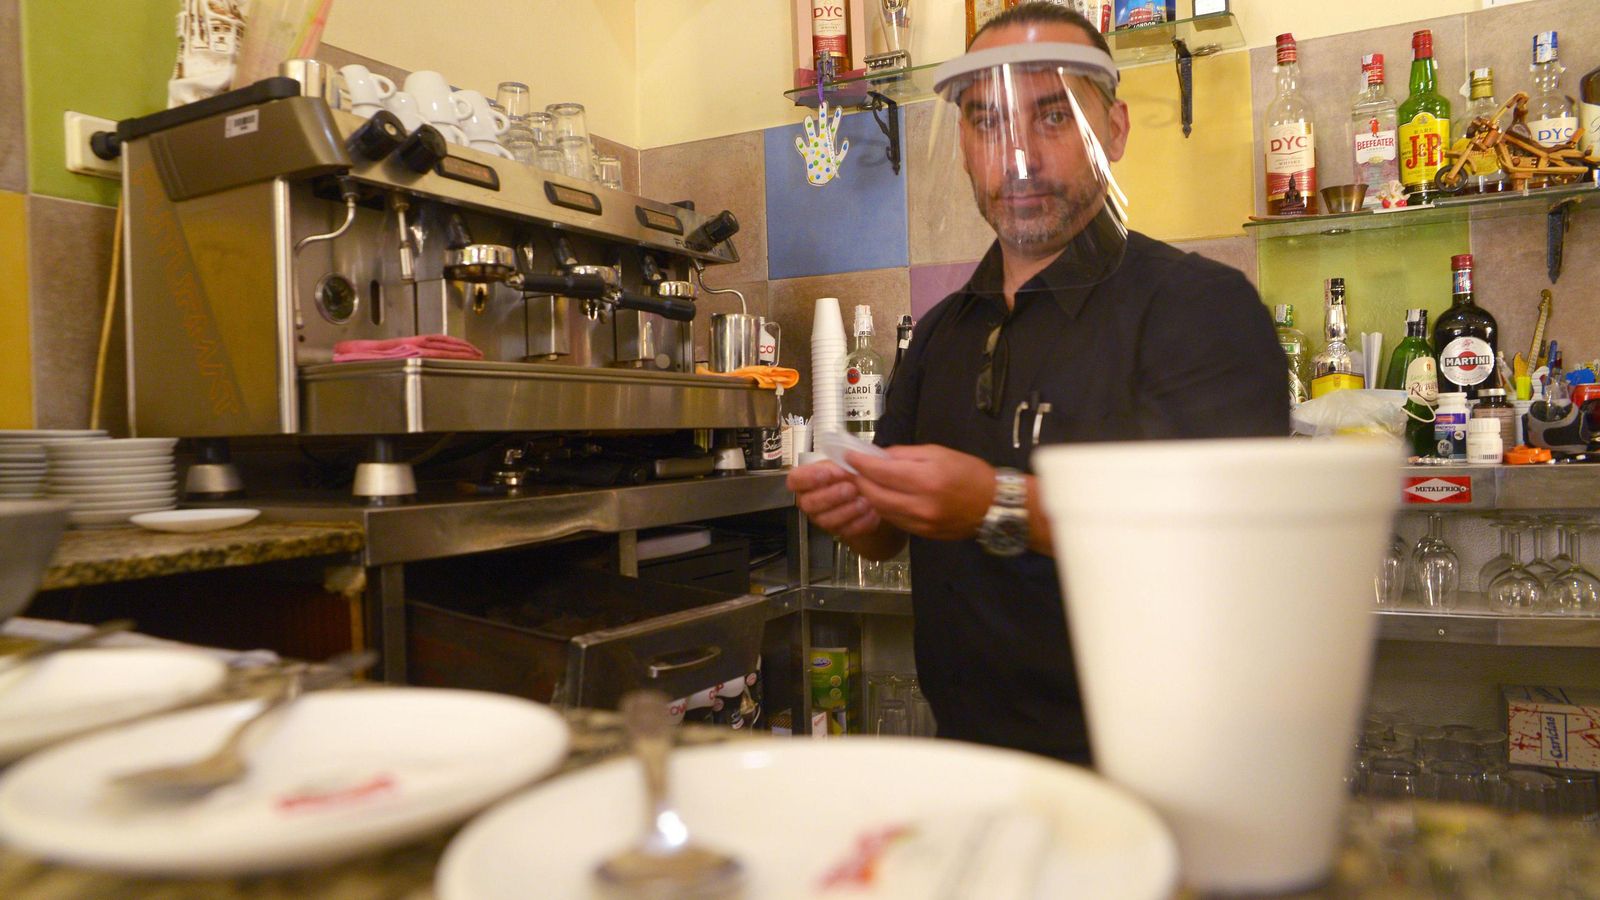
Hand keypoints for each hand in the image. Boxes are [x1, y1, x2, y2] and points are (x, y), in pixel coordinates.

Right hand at [787, 460, 880, 538]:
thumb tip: (847, 459)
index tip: (827, 473)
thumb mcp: (849, 463)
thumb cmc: (855, 477)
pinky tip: (872, 511)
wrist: (873, 497)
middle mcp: (812, 501)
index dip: (808, 478)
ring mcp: (824, 518)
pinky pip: (846, 531)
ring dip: (848, 510)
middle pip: (809, 503)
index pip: (795, 479)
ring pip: (826, 520)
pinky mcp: (840, 531)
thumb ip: (844, 462)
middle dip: (831, 495)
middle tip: (850, 488)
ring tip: (864, 500)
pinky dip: (861, 521)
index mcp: (809, 481)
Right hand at [794, 101, 848, 185]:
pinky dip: (800, 143)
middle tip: (823, 104)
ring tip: (808, 118)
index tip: (839, 108)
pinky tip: (799, 138)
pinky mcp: (807, 153)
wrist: (821, 178)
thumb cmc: (829, 168)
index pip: (834, 127)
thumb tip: (845, 140)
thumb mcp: (839, 159)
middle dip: (822, 115)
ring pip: (810, 133)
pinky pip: (802, 146)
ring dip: (809, 126)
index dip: (836, 118)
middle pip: (822, 125)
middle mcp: (821, 140)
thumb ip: (843, 150)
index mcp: (830, 141)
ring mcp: (813, 145)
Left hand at [847, 445, 995, 540]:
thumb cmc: (970, 473)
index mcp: (926, 479)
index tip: (849, 456)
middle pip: (875, 494)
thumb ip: (905, 455)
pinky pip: (894, 520)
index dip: (861, 463)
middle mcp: (920, 504)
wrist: (994, 505)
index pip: (881, 471)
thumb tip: (879, 456)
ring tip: (866, 482)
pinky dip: (884, 507)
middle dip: (860, 481)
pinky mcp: (922, 534)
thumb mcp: (938, 453)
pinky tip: (884, 497)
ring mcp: (920, 523)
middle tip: (854, 470)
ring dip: (869, 495)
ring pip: (881, 510)